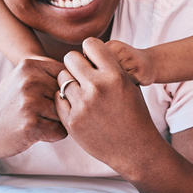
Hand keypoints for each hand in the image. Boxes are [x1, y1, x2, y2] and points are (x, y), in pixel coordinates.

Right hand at [0, 57, 67, 160]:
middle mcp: (29, 80)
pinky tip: (37, 133)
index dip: (64, 90)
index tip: (48, 98)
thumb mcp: (22, 78)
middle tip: (41, 113)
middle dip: (62, 107)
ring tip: (38, 122)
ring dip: (58, 122)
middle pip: (69, 93)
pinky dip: (53, 135)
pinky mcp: (31, 124)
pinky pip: (60, 131)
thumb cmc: (11, 104)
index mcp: (29, 65)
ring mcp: (29, 102)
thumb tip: (85, 64)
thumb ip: (48, 70)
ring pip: (66, 113)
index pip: (67, 74)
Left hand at [55, 38, 164, 179]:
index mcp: (115, 74)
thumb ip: (108, 66)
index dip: (89, 50)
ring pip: (62, 78)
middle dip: (75, 64)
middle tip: (82, 74)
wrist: (134, 148)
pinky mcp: (72, 121)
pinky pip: (58, 98)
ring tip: (81, 92)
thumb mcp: (129, 84)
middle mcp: (98, 87)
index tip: (92, 59)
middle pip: (70, 58)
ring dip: (69, 82)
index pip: (90, 44)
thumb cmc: (133, 113)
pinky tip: (77, 105)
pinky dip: (64, 99)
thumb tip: (86, 51)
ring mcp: (83, 105)